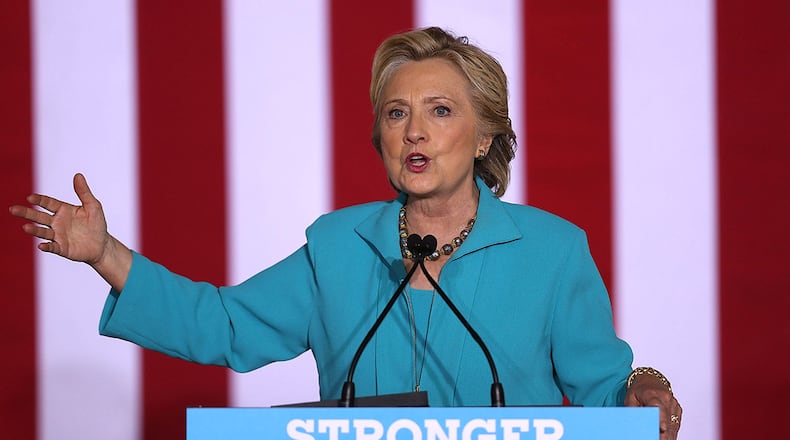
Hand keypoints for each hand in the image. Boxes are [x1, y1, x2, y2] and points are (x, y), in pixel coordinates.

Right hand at [9, 173, 130, 289]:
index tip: (30, 198)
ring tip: (25, 227)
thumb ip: (84, 192)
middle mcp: (57, 222)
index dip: (39, 200)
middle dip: (26, 213)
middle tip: (13, 209)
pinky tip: (41, 245)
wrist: (102, 245)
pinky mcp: (62, 248)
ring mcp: (58, 235)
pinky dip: (47, 246)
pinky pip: (53, 247)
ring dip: (34, 230)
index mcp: (63, 210)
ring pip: (43, 231)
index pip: (48, 203)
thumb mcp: (93, 206)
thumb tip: (78, 175)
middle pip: (39, 217)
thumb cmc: (97, 224)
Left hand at [625, 374, 682, 439]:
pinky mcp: (677, 411)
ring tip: (660, 439)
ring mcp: (673, 405)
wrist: (649, 381)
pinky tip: (664, 437)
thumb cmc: (639, 391)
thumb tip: (635, 426)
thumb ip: (633, 413)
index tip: (662, 429)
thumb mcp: (630, 400)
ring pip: (673, 424)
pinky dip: (670, 433)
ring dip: (667, 435)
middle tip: (655, 438)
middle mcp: (666, 399)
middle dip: (662, 433)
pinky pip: (675, 425)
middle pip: (667, 419)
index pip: (658, 407)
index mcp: (653, 394)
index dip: (661, 419)